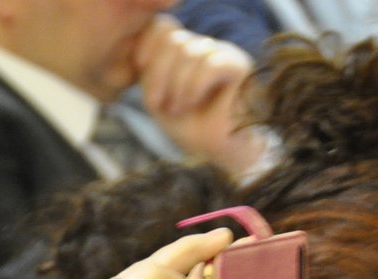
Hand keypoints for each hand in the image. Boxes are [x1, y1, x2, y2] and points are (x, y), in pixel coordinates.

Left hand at [132, 19, 263, 172]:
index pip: (163, 27)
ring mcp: (222, 54)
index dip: (148, 42)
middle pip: (173, 39)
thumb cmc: (188, 127)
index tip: (139, 65)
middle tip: (158, 104)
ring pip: (189, 51)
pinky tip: (190, 103)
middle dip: (159, 73)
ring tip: (177, 109)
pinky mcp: (238, 66)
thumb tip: (142, 52)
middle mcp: (203, 48)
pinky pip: (210, 63)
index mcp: (183, 53)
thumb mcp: (157, 100)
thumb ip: (148, 74)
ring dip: (176, 85)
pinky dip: (193, 86)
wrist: (215, 152)